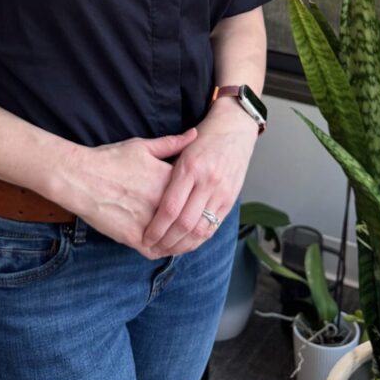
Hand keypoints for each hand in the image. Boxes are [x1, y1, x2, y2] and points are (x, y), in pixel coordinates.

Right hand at [64, 127, 198, 258]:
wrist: (80, 177)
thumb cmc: (110, 159)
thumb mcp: (142, 146)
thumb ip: (171, 143)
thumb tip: (195, 134)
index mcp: (168, 179)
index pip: (196, 193)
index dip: (197, 196)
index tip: (195, 197)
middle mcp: (162, 202)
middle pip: (188, 218)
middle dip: (192, 220)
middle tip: (193, 220)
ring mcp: (149, 222)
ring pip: (175, 239)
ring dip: (179, 240)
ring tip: (180, 236)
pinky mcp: (134, 238)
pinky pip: (156, 250)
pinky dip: (161, 249)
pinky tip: (162, 244)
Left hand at [140, 98, 258, 255]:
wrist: (235, 129)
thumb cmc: (202, 138)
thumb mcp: (181, 148)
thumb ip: (167, 172)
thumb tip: (147, 199)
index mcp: (190, 168)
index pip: (171, 208)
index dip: (157, 228)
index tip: (145, 238)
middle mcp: (207, 181)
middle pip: (185, 224)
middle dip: (167, 241)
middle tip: (153, 249)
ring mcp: (222, 192)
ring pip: (200, 230)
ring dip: (183, 245)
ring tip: (167, 251)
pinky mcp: (231, 199)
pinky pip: (214, 227)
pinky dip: (199, 239)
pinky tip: (187, 244)